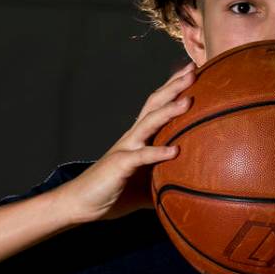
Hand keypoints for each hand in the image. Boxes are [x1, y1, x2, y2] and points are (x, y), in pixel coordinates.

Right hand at [57, 61, 195, 222]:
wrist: (81, 203)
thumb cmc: (116, 191)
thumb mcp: (149, 184)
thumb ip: (168, 179)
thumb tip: (193, 186)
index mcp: (141, 137)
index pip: (158, 105)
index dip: (173, 86)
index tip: (192, 70)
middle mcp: (133, 136)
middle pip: (155, 104)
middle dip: (174, 86)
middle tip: (193, 70)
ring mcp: (126, 148)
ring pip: (149, 123)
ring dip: (168, 110)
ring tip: (187, 101)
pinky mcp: (120, 165)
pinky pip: (141, 156)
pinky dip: (158, 152)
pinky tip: (175, 151)